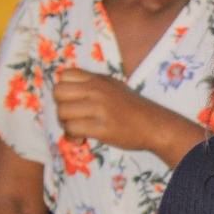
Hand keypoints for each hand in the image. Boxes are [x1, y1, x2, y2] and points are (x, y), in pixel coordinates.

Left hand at [54, 68, 203, 164]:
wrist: (154, 125)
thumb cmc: (134, 108)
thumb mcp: (114, 87)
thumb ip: (93, 85)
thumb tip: (70, 89)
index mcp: (98, 80)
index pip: (65, 74)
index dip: (64, 89)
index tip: (72, 101)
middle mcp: (97, 91)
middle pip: (58, 92)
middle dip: (61, 106)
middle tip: (71, 116)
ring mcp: (99, 109)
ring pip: (63, 112)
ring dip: (65, 124)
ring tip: (76, 129)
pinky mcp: (102, 128)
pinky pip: (73, 129)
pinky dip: (72, 136)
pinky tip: (81, 139)